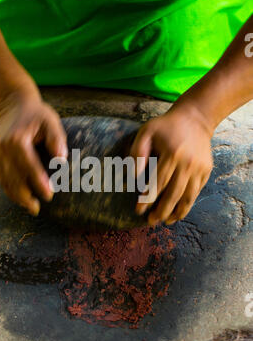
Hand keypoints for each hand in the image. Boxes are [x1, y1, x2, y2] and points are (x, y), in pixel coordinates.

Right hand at [0, 91, 67, 215]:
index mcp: (17, 140)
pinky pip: (1, 176)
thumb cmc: (37, 114)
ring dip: (17, 197)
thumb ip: (57, 140)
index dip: (39, 183)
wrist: (14, 103)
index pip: (29, 166)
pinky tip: (20, 198)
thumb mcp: (51, 122)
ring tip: (31, 208)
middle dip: (26, 196)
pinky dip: (10, 189)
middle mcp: (3, 148)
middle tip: (38, 209)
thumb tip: (61, 161)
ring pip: (5, 180)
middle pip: (13, 178)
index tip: (49, 195)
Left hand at [130, 104, 213, 224]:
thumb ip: (137, 152)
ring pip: (187, 197)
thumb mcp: (146, 131)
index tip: (138, 211)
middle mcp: (187, 163)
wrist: (195, 118)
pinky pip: (196, 193)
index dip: (147, 199)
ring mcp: (199, 169)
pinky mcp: (206, 171)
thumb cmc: (166, 126)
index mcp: (172, 154)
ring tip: (165, 221)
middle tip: (150, 222)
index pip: (157, 183)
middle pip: (173, 194)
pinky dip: (187, 205)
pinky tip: (178, 212)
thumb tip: (134, 177)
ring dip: (176, 212)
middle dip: (161, 211)